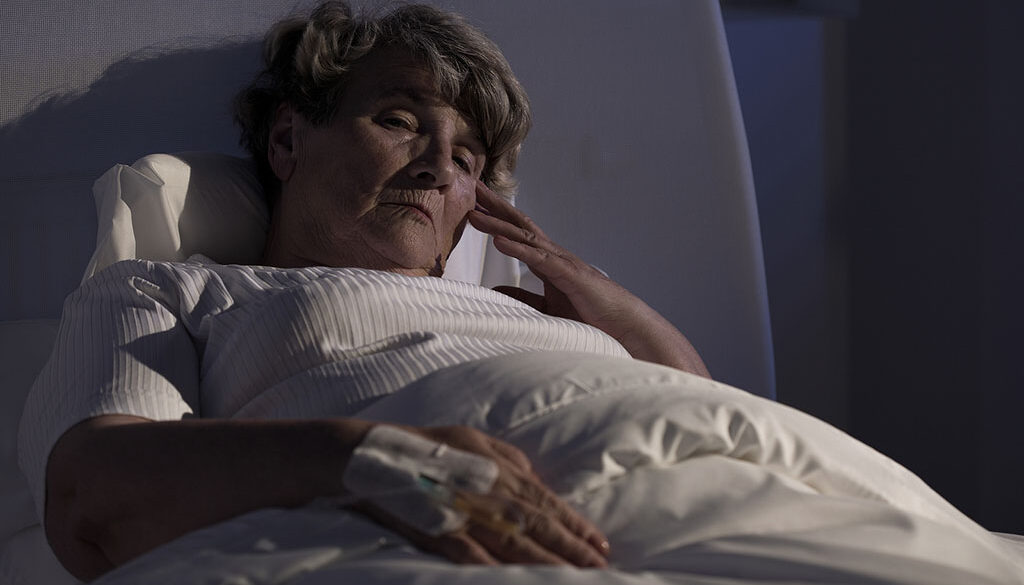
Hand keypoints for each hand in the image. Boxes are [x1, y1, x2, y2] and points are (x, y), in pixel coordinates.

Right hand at [358, 425, 609, 566]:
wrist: (372, 455)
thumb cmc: (427, 446)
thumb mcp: (475, 439)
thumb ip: (509, 459)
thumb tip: (537, 481)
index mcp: (500, 470)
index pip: (547, 503)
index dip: (576, 525)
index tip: (601, 545)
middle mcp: (489, 492)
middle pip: (539, 527)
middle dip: (573, 550)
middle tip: (600, 570)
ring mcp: (465, 514)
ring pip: (515, 546)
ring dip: (547, 565)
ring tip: (575, 580)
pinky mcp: (439, 533)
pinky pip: (473, 558)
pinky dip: (494, 572)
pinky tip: (515, 582)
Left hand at [468, 182, 709, 375]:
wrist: (624, 327)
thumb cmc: (592, 317)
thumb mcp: (548, 306)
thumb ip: (523, 296)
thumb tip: (495, 291)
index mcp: (549, 262)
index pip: (519, 233)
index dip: (498, 218)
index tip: (476, 205)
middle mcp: (555, 256)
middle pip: (520, 226)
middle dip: (496, 207)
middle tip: (474, 189)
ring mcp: (563, 263)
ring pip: (526, 238)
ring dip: (499, 225)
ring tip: (476, 213)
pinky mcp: (570, 276)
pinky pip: (540, 260)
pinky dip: (518, 250)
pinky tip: (499, 241)